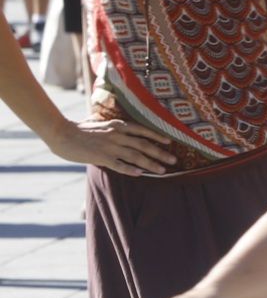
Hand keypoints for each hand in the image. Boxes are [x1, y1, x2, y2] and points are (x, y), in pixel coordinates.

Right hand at [47, 116, 177, 175]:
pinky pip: (119, 165)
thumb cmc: (80, 129)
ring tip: (163, 170)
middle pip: (144, 145)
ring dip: (151, 164)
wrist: (61, 133)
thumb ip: (114, 126)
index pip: (143, 130)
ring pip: (136, 156)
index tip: (170, 142)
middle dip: (161, 153)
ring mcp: (110, 147)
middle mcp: (117, 135)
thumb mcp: (100, 122)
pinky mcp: (101, 157)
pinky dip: (131, 170)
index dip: (157, 136)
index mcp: (117, 125)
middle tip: (174, 160)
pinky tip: (140, 175)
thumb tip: (122, 126)